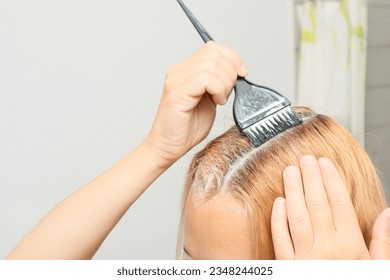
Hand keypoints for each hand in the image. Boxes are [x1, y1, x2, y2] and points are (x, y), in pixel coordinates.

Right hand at [144, 41, 247, 167]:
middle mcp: (179, 71)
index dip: (232, 57)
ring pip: (211, 64)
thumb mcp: (210, 100)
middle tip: (227, 92)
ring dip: (224, 82)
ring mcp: (176, 80)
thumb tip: (237, 72)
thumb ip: (218, 84)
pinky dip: (217, 89)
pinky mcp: (177, 92)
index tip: (242, 73)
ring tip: (219, 99)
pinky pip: (205, 78)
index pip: (213, 48)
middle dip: (231, 71)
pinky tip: (215, 102)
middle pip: (214, 53)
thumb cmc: (187, 128)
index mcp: (186, 70)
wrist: (167, 147)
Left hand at [271, 155, 388, 258]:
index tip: (325, 162)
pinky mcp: (287, 266)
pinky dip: (278, 220)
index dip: (331, 180)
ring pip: (297, 217)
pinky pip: (280, 239)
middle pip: (317, 204)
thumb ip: (383, 241)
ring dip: (292, 191)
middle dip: (311, 178)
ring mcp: (305, 257)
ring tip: (290, 171)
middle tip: (305, 158)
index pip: (339, 203)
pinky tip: (278, 202)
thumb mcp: (377, 267)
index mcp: (350, 246)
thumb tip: (388, 213)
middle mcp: (326, 248)